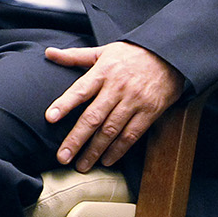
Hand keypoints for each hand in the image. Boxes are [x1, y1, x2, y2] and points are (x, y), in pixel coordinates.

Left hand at [42, 42, 183, 172]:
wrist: (168, 56)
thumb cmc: (131, 54)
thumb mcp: (102, 51)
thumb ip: (74, 56)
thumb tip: (49, 52)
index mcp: (102, 73)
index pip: (79, 90)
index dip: (64, 104)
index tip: (50, 118)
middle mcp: (116, 89)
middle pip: (93, 117)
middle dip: (76, 139)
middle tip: (63, 156)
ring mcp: (133, 102)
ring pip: (111, 130)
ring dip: (95, 150)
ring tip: (81, 165)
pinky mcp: (149, 113)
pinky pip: (131, 135)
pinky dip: (118, 149)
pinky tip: (106, 160)